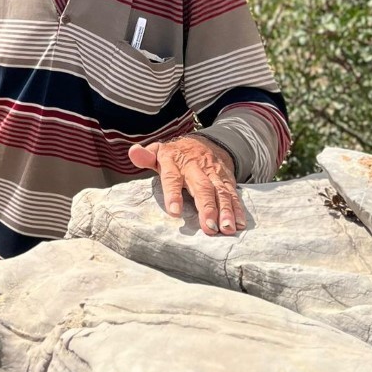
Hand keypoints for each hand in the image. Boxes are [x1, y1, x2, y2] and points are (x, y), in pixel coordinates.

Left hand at [128, 135, 245, 235]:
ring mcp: (213, 173)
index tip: (174, 212)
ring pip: (220, 191)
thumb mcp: (158, 152)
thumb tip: (133, 152)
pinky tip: (239, 224)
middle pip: (202, 187)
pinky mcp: (226, 179)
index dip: (173, 194)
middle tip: (208, 227)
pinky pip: (233, 193)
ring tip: (226, 229)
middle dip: (206, 207)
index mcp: (174, 162)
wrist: (205, 142)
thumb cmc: (175, 155)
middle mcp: (195, 167)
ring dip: (225, 210)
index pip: (172, 177)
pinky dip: (237, 208)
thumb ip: (145, 156)